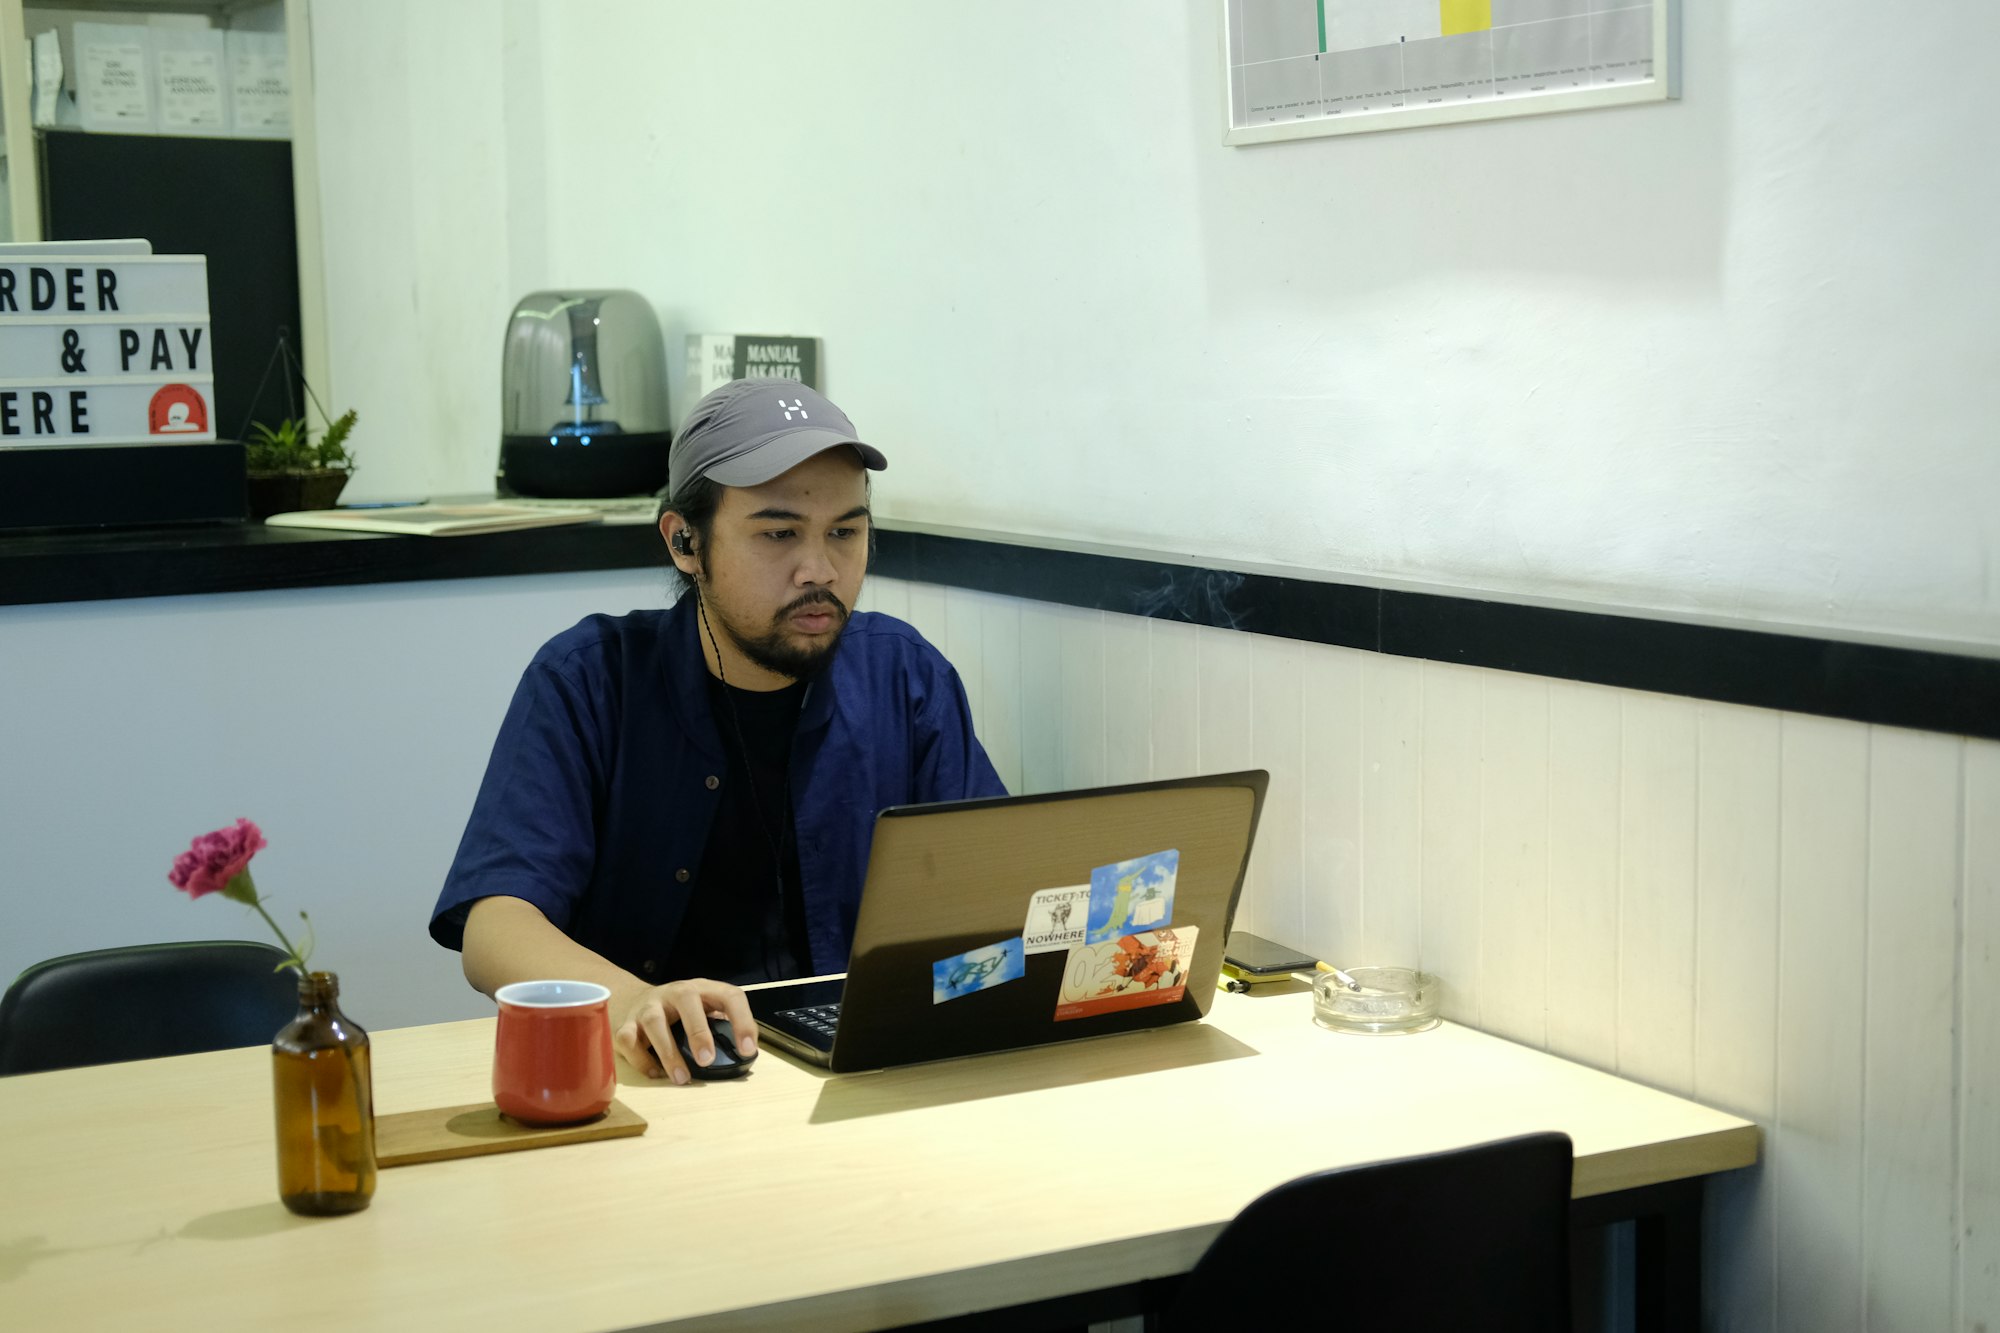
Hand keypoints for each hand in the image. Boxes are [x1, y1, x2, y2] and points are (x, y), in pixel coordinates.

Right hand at [613, 978, 756, 1084]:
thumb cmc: (680, 1012)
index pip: (729, 996)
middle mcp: (675, 992)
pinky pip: (628, 1040)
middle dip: (698, 1031)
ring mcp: (648, 1006)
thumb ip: (721, 1027)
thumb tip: (743, 1055)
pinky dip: (641, 1059)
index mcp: (703, 990)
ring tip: (682, 1078)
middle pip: (688, 1000)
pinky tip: (655, 1073)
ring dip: (668, 1052)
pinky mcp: (626, 1023)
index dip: (742, 1021)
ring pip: (654, 1022)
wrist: (635, 999)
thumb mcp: (704, 1010)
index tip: (747, 1050)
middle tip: (706, 1060)